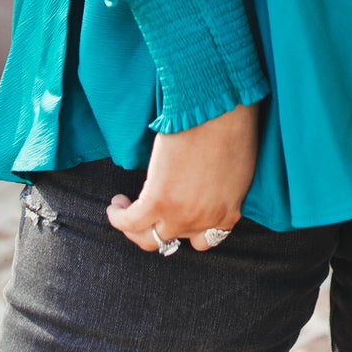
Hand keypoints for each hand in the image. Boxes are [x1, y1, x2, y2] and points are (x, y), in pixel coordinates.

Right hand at [106, 98, 261, 252]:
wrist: (219, 111)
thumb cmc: (232, 128)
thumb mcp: (236, 170)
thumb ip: (220, 189)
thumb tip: (204, 187)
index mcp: (227, 214)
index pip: (203, 239)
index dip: (185, 229)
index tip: (174, 215)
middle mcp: (203, 221)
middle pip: (172, 241)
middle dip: (156, 227)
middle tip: (146, 212)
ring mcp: (180, 215)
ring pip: (148, 238)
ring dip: (133, 227)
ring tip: (125, 208)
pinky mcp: (158, 200)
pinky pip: (130, 221)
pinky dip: (118, 216)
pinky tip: (116, 204)